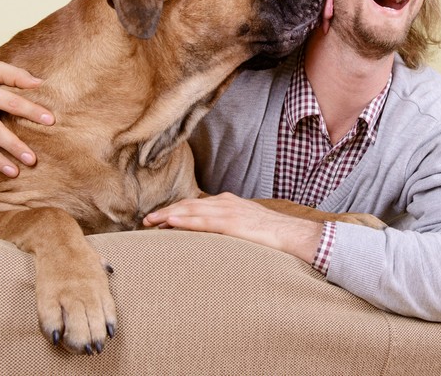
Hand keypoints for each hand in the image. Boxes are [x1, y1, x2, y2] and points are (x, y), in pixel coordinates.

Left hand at [143, 193, 322, 262]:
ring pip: (192, 210)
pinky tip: (170, 223)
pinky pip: (204, 221)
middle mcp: (226, 203)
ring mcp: (229, 211)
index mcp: (229, 203)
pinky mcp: (233, 223)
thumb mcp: (247, 226)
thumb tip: (215, 237)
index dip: (175, 210)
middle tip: (146, 221)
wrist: (294, 234)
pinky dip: (185, 220)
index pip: (196, 204)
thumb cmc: (273, 234)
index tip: (158, 219)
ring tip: (150, 222)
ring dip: (168, 215)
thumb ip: (229, 227)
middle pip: (189, 204)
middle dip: (166, 212)